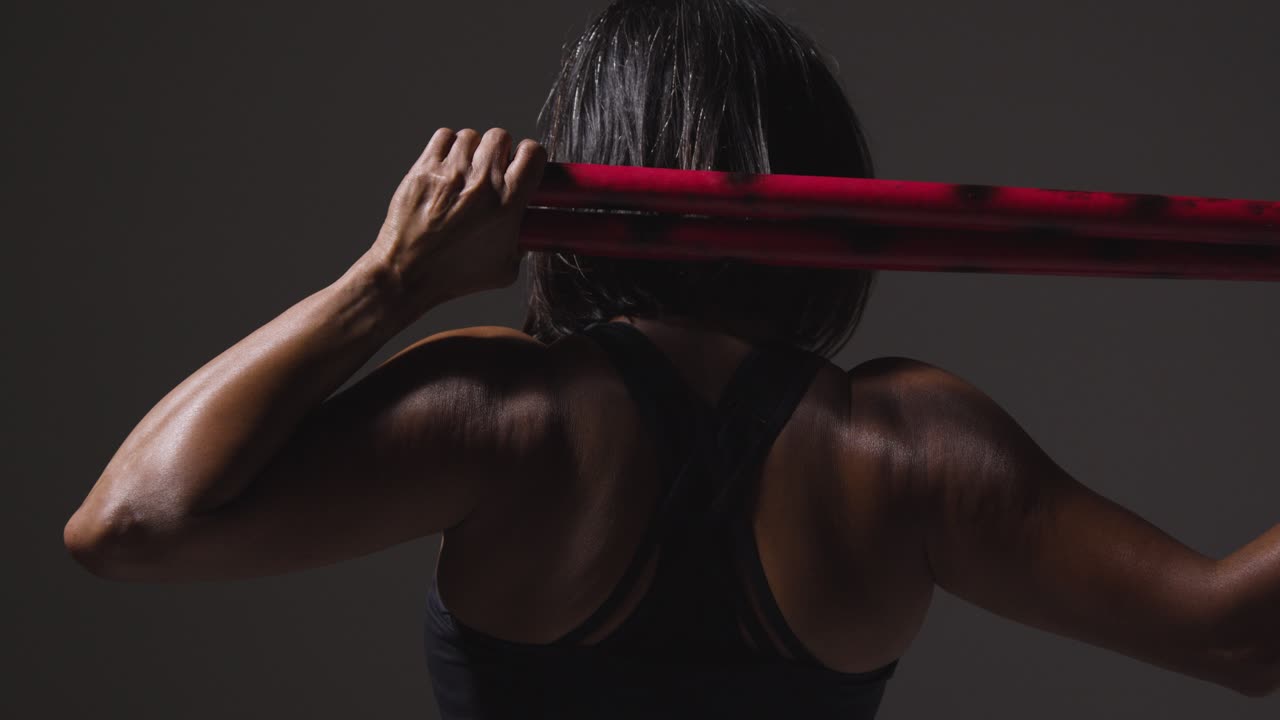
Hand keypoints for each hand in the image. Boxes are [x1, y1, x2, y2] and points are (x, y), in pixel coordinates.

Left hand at [363, 127, 546, 310]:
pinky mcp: (424, 168)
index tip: (524, 168)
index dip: (531, 158)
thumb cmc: (453, 275)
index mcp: (507, 202)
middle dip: (500, 152)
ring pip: (471, 135)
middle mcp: (480, 182)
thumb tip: (528, 232)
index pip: (533, 153)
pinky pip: (444, 137)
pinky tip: (447, 166)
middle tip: (492, 171)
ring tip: (466, 172)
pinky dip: (448, 147)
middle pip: (501, 137)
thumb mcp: (504, 269)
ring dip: (472, 150)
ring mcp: (450, 172)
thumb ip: (522, 245)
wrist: (407, 272)